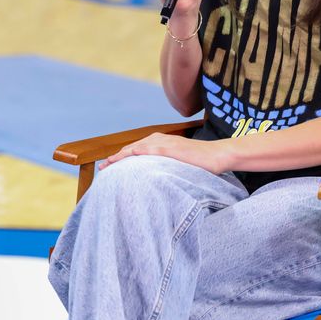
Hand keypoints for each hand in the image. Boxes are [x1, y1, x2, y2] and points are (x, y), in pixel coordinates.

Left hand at [97, 132, 231, 173]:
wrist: (218, 155)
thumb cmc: (201, 162)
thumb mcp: (179, 163)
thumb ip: (166, 167)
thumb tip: (156, 180)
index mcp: (160, 142)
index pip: (135, 150)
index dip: (121, 157)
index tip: (109, 166)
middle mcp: (159, 139)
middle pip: (131, 148)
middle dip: (115, 157)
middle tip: (102, 167)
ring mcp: (164, 143)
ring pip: (135, 148)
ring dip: (120, 156)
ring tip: (107, 165)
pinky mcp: (170, 148)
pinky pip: (148, 150)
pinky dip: (135, 153)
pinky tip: (125, 158)